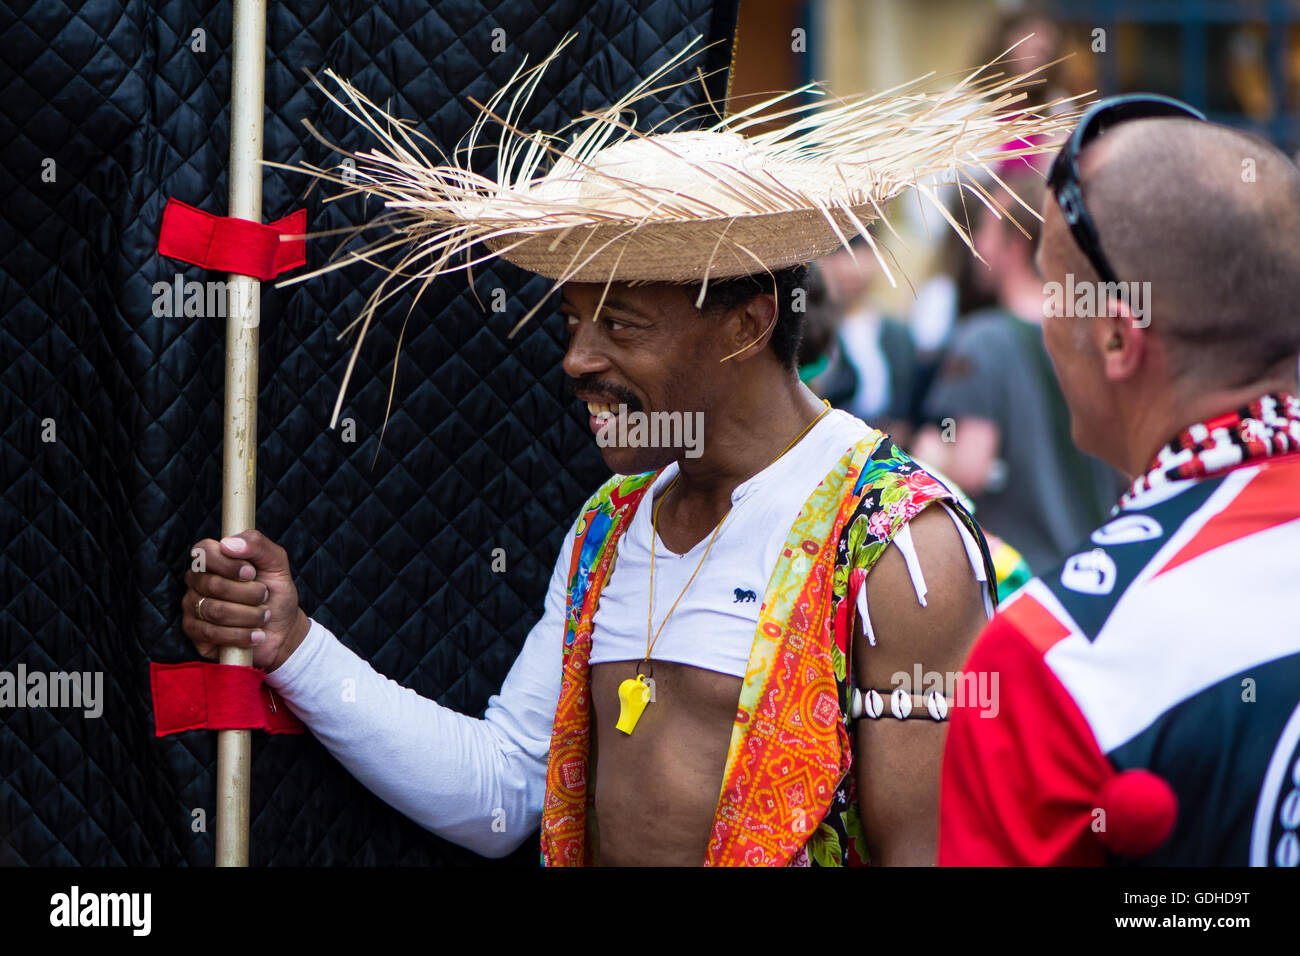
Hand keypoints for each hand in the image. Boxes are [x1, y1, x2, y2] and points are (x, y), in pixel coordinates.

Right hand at [182, 530, 310, 672]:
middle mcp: (197, 581)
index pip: (204, 551)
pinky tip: (256, 634)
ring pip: (214, 611)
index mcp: (213, 560)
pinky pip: (211, 634)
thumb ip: (258, 545)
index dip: (228, 564)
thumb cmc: (276, 593)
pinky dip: (241, 635)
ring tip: (264, 616)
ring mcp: (193, 607)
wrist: (283, 629)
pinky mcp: (195, 633)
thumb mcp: (277, 564)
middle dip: (249, 594)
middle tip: (265, 596)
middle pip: (213, 584)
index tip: (251, 573)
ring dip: (249, 615)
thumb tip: (228, 543)